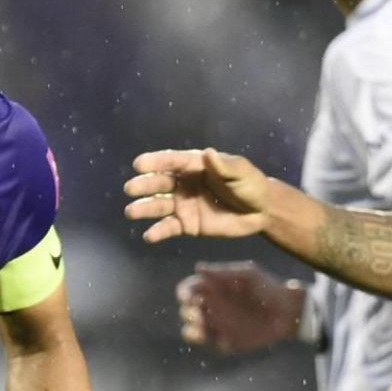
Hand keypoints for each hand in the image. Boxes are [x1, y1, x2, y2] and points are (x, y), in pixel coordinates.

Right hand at [124, 149, 270, 242]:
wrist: (261, 212)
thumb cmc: (250, 185)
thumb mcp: (240, 172)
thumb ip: (224, 166)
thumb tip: (208, 154)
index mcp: (194, 166)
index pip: (171, 161)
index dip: (155, 162)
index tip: (139, 164)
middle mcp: (183, 183)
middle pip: (160, 183)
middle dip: (145, 185)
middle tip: (130, 188)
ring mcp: (183, 205)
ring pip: (159, 206)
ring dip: (144, 208)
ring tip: (131, 212)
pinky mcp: (187, 225)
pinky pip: (169, 228)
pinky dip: (158, 232)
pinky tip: (149, 236)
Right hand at [177, 262, 302, 354]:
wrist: (288, 311)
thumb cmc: (268, 287)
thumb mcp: (248, 274)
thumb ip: (224, 272)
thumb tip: (198, 267)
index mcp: (213, 288)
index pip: (188, 289)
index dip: (184, 293)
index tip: (190, 297)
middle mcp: (212, 306)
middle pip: (186, 310)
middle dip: (187, 312)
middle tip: (198, 312)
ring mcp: (218, 325)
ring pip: (192, 330)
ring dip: (191, 330)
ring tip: (201, 330)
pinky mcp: (228, 341)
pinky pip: (212, 344)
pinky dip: (212, 342)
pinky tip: (223, 338)